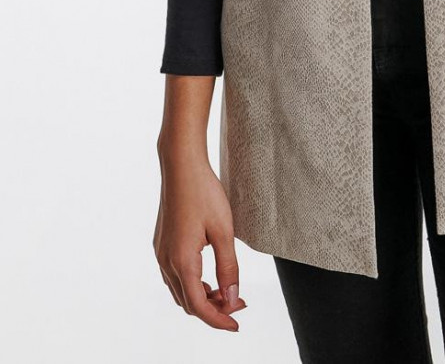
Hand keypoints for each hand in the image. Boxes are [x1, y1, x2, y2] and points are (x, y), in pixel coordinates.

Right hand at [153, 151, 247, 329]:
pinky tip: (209, 277)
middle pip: (188, 302)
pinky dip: (192, 284)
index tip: (236, 325)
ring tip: (226, 292)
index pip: (199, 306)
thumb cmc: (204, 192)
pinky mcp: (161, 244)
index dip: (218, 320)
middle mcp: (166, 261)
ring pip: (180, 291)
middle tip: (238, 304)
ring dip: (202, 298)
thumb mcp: (223, 230)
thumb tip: (232, 297)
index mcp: (182, 261)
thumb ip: (228, 266)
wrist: (181, 165)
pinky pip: (174, 276)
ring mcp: (161, 253)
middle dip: (213, 309)